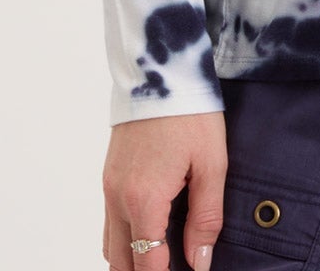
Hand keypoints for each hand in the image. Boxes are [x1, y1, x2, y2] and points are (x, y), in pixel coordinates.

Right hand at [102, 109, 227, 270]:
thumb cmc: (191, 113)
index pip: (147, 265)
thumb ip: (205, 219)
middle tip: (174, 267)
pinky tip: (151, 233)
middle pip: (122, 263)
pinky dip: (126, 238)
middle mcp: (117, 198)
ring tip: (164, 257)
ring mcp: (108, 187)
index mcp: (144, 199)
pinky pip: (109, 223)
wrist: (161, 68)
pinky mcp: (108, 175)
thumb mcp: (211, 164)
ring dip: (133, 260)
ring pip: (111, 246)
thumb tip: (200, 263)